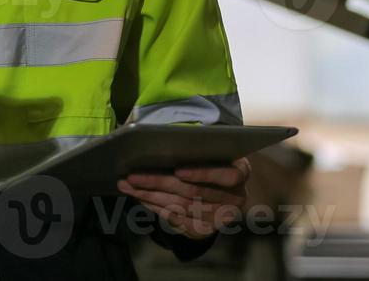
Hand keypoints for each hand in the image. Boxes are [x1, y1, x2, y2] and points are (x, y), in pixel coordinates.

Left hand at [117, 156, 249, 240]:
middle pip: (193, 193)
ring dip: (150, 197)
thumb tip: (159, 138)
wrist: (218, 188)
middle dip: (159, 183)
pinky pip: (177, 221)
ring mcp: (220, 218)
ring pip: (181, 207)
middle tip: (132, 176)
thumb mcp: (209, 150)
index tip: (177, 170)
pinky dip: (156, 208)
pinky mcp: (205, 231)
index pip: (226, 175)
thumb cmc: (209, 160)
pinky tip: (140, 198)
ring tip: (127, 186)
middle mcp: (235, 198)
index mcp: (240, 172)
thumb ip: (193, 146)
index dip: (202, 174)